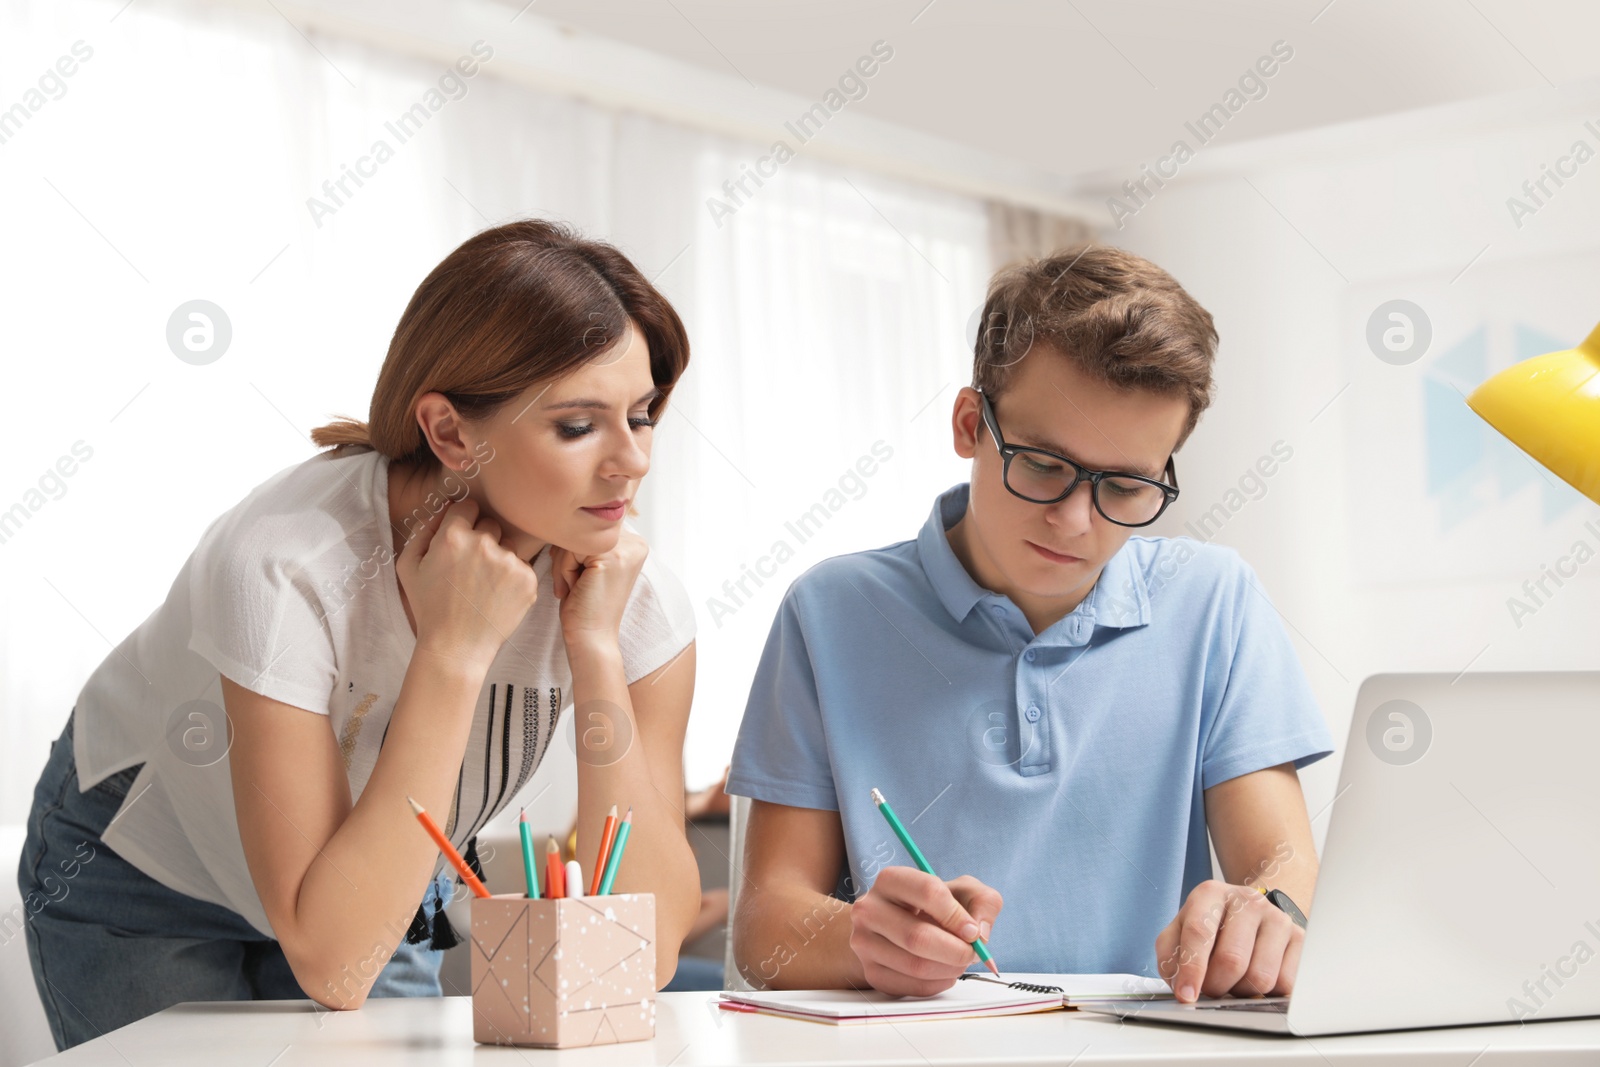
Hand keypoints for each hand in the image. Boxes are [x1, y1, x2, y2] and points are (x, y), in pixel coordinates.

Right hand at [395, 497, 539, 670]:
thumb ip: (423, 529)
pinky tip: (495, 596)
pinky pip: (522, 566)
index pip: (468, 506)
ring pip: (509, 545)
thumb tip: (445, 509)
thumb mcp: (408, 566)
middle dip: (482, 538)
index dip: (463, 521)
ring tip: (482, 585)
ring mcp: (509, 562)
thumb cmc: (429, 607)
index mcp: (453, 536)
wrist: (456, 647)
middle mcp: (484, 544)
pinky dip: (512, 578)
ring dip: (499, 558)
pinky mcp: (528, 579)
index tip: (461, 539)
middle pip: (491, 524)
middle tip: (470, 568)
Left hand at [550, 527, 648, 650]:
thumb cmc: (584, 605)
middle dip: (567, 556)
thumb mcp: (589, 565)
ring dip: (563, 565)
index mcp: (634, 544)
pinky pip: (570, 549)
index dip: (573, 551)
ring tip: (573, 588)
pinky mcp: (610, 558)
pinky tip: (573, 590)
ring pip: (574, 538)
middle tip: (573, 585)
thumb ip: (588, 539)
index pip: (590, 528)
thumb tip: (566, 514)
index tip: (578, 579)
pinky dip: (563, 570)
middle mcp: (636, 543)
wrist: (591, 638)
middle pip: (582, 529)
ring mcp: (626, 550)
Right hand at [849, 866, 1002, 996]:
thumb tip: (981, 933)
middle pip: (917, 936)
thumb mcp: (962, 891)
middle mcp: (869, 909)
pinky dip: (938, 984)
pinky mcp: (871, 972)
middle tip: (972, 954)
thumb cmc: (932, 907)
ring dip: (949, 969)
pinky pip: (911, 987)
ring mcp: (864, 943)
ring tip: (959, 962)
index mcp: (891, 880)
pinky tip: (944, 972)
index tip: (973, 931)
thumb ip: (983, 902)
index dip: (956, 915)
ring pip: (915, 965)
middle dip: (955, 950)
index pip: (927, 891)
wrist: (895, 926)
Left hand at [1155, 880, 1302, 1001]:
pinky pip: (1285, 983)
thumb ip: (1170, 956)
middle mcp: (1247, 900)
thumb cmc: (1210, 926)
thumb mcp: (1179, 932)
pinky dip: (1266, 992)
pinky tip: (1255, 977)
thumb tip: (1181, 987)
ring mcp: (1277, 918)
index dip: (1191, 969)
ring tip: (1234, 979)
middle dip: (1216, 986)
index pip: (1199, 932)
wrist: (1251, 911)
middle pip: (1231, 960)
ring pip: (1260, 977)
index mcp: (1211, 893)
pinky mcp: (1300, 938)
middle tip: (1211, 988)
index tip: (1186, 995)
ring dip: (1241, 991)